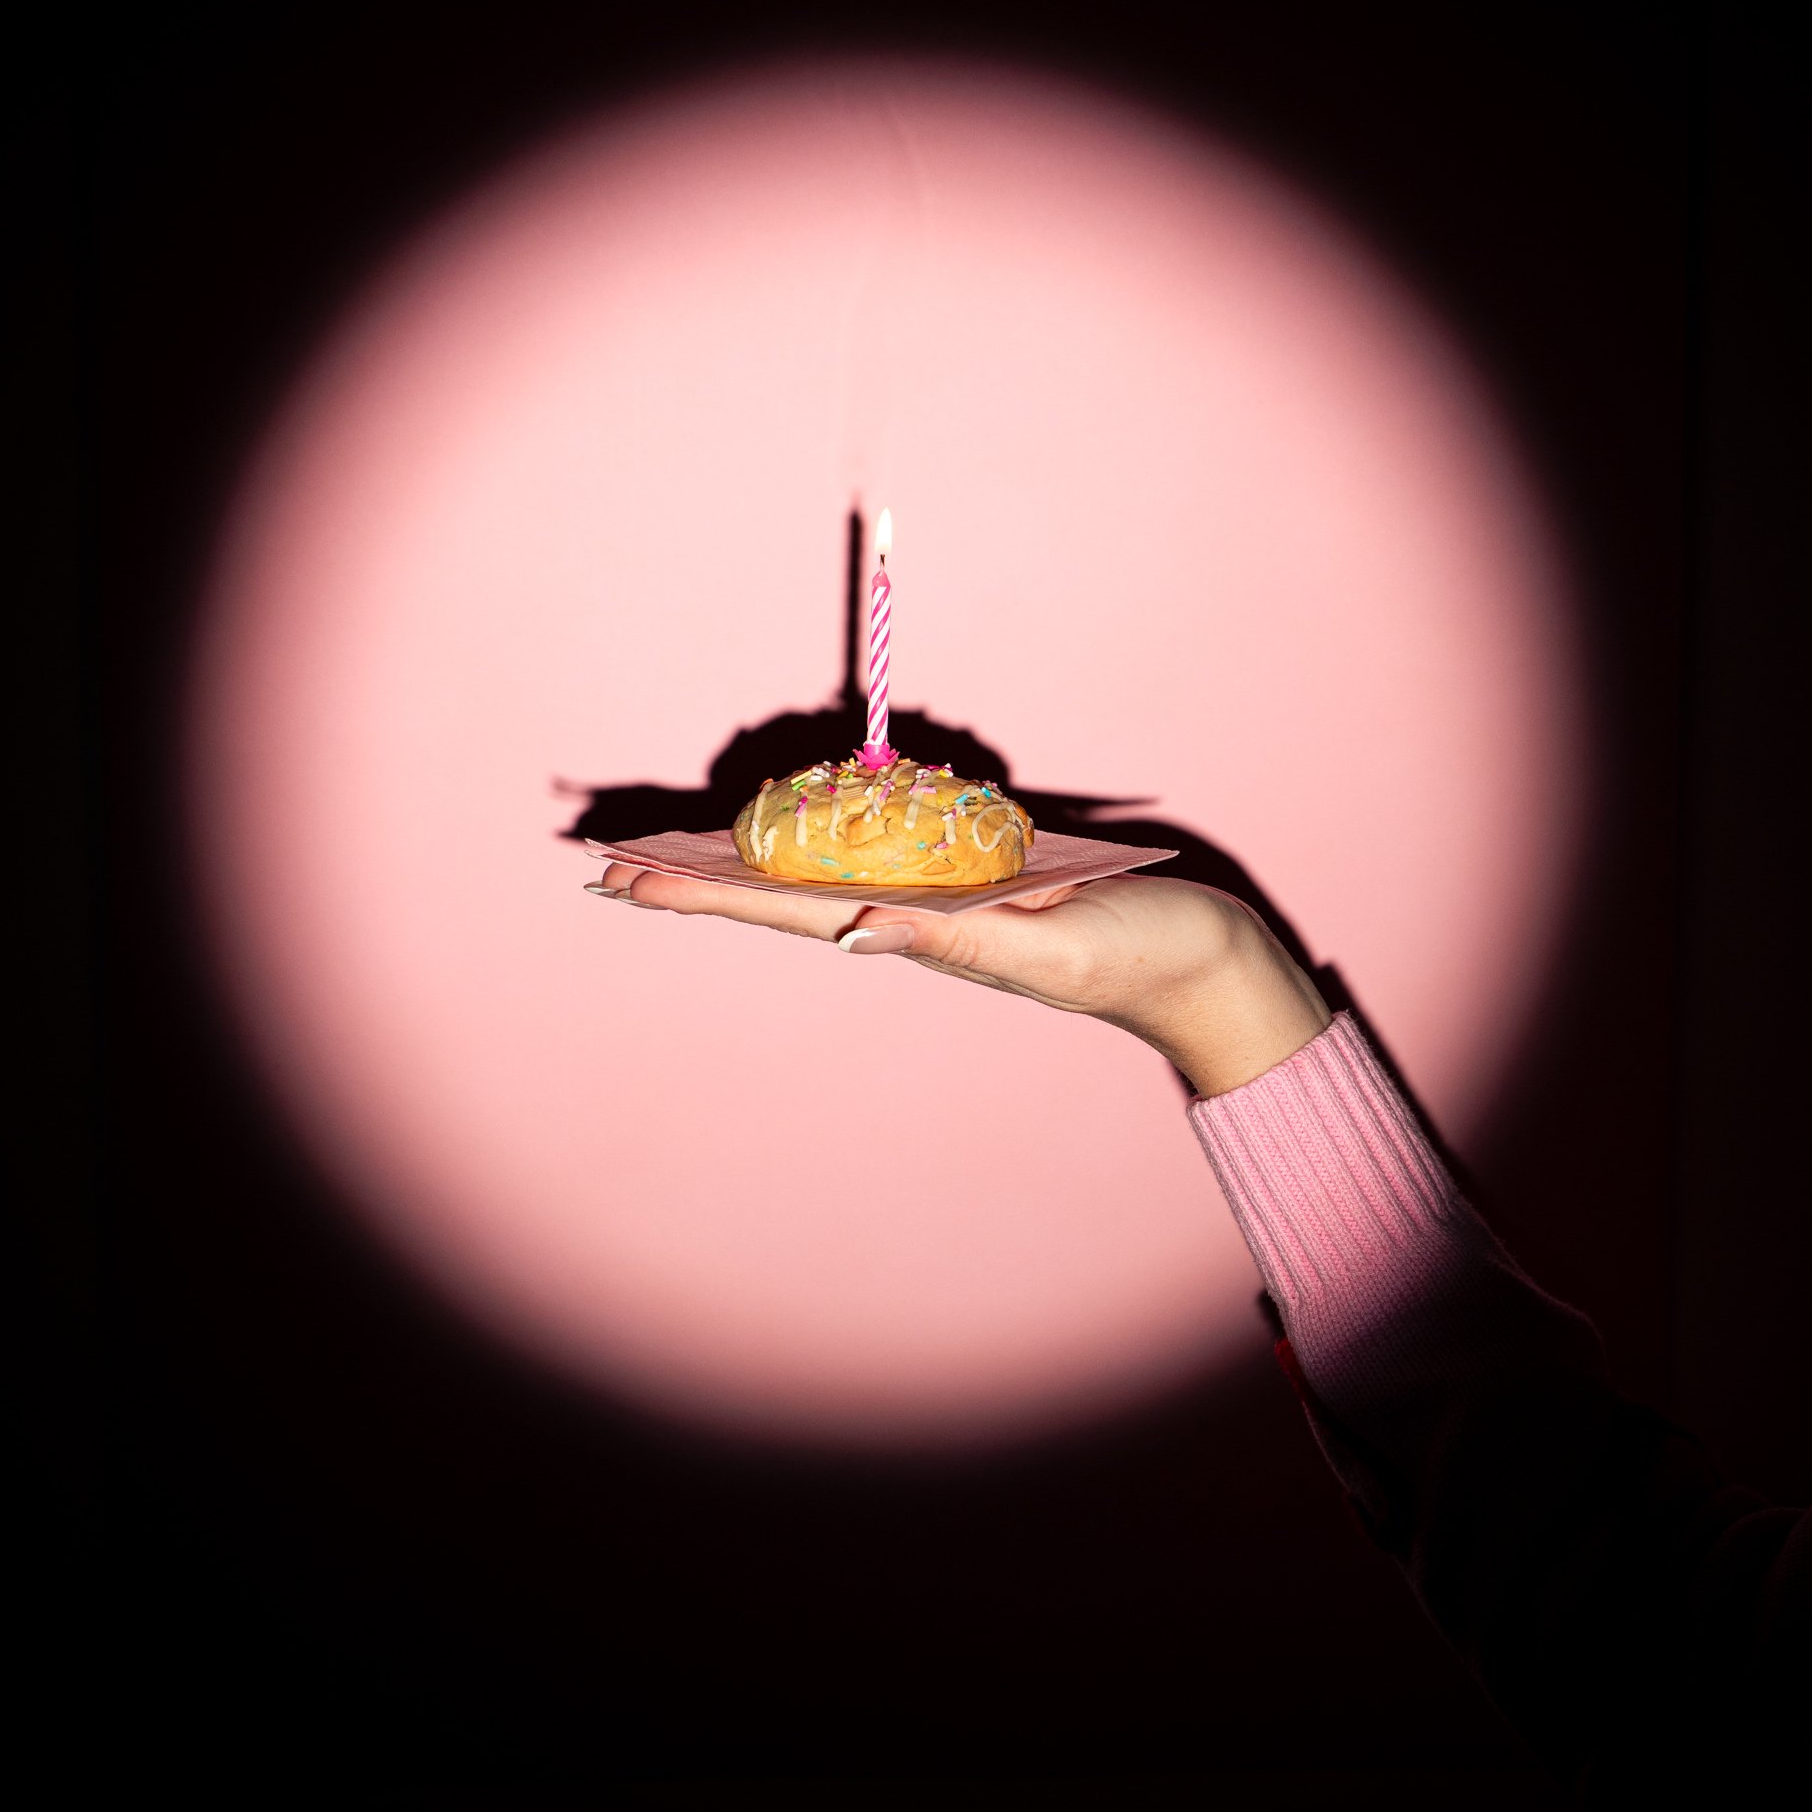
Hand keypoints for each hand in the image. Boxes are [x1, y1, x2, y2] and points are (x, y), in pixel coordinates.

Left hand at [585, 864, 1329, 1096]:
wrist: (1205, 964)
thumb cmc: (1137, 953)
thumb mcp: (1046, 942)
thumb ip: (955, 938)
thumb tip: (853, 935)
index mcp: (919, 933)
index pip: (784, 912)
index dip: (701, 894)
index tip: (622, 879)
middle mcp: (915, 920)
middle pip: (783, 897)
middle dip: (696, 879)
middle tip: (606, 863)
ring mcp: (943, 904)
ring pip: (820, 879)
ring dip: (743, 869)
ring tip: (673, 857)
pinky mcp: (977, 882)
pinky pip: (879, 859)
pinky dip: (821, 848)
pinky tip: (793, 847)